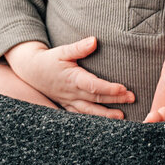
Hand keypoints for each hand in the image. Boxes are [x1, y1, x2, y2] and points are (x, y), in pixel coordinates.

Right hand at [7, 37, 134, 117]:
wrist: (31, 71)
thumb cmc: (49, 59)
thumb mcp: (62, 51)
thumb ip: (79, 47)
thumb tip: (94, 40)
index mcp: (72, 78)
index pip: (93, 86)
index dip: (109, 89)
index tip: (123, 88)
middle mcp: (71, 93)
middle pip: (96, 99)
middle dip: (115, 100)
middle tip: (132, 98)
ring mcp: (69, 101)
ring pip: (90, 111)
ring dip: (106, 115)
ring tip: (122, 116)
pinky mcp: (68, 106)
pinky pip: (82, 116)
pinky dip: (94, 120)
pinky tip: (106, 124)